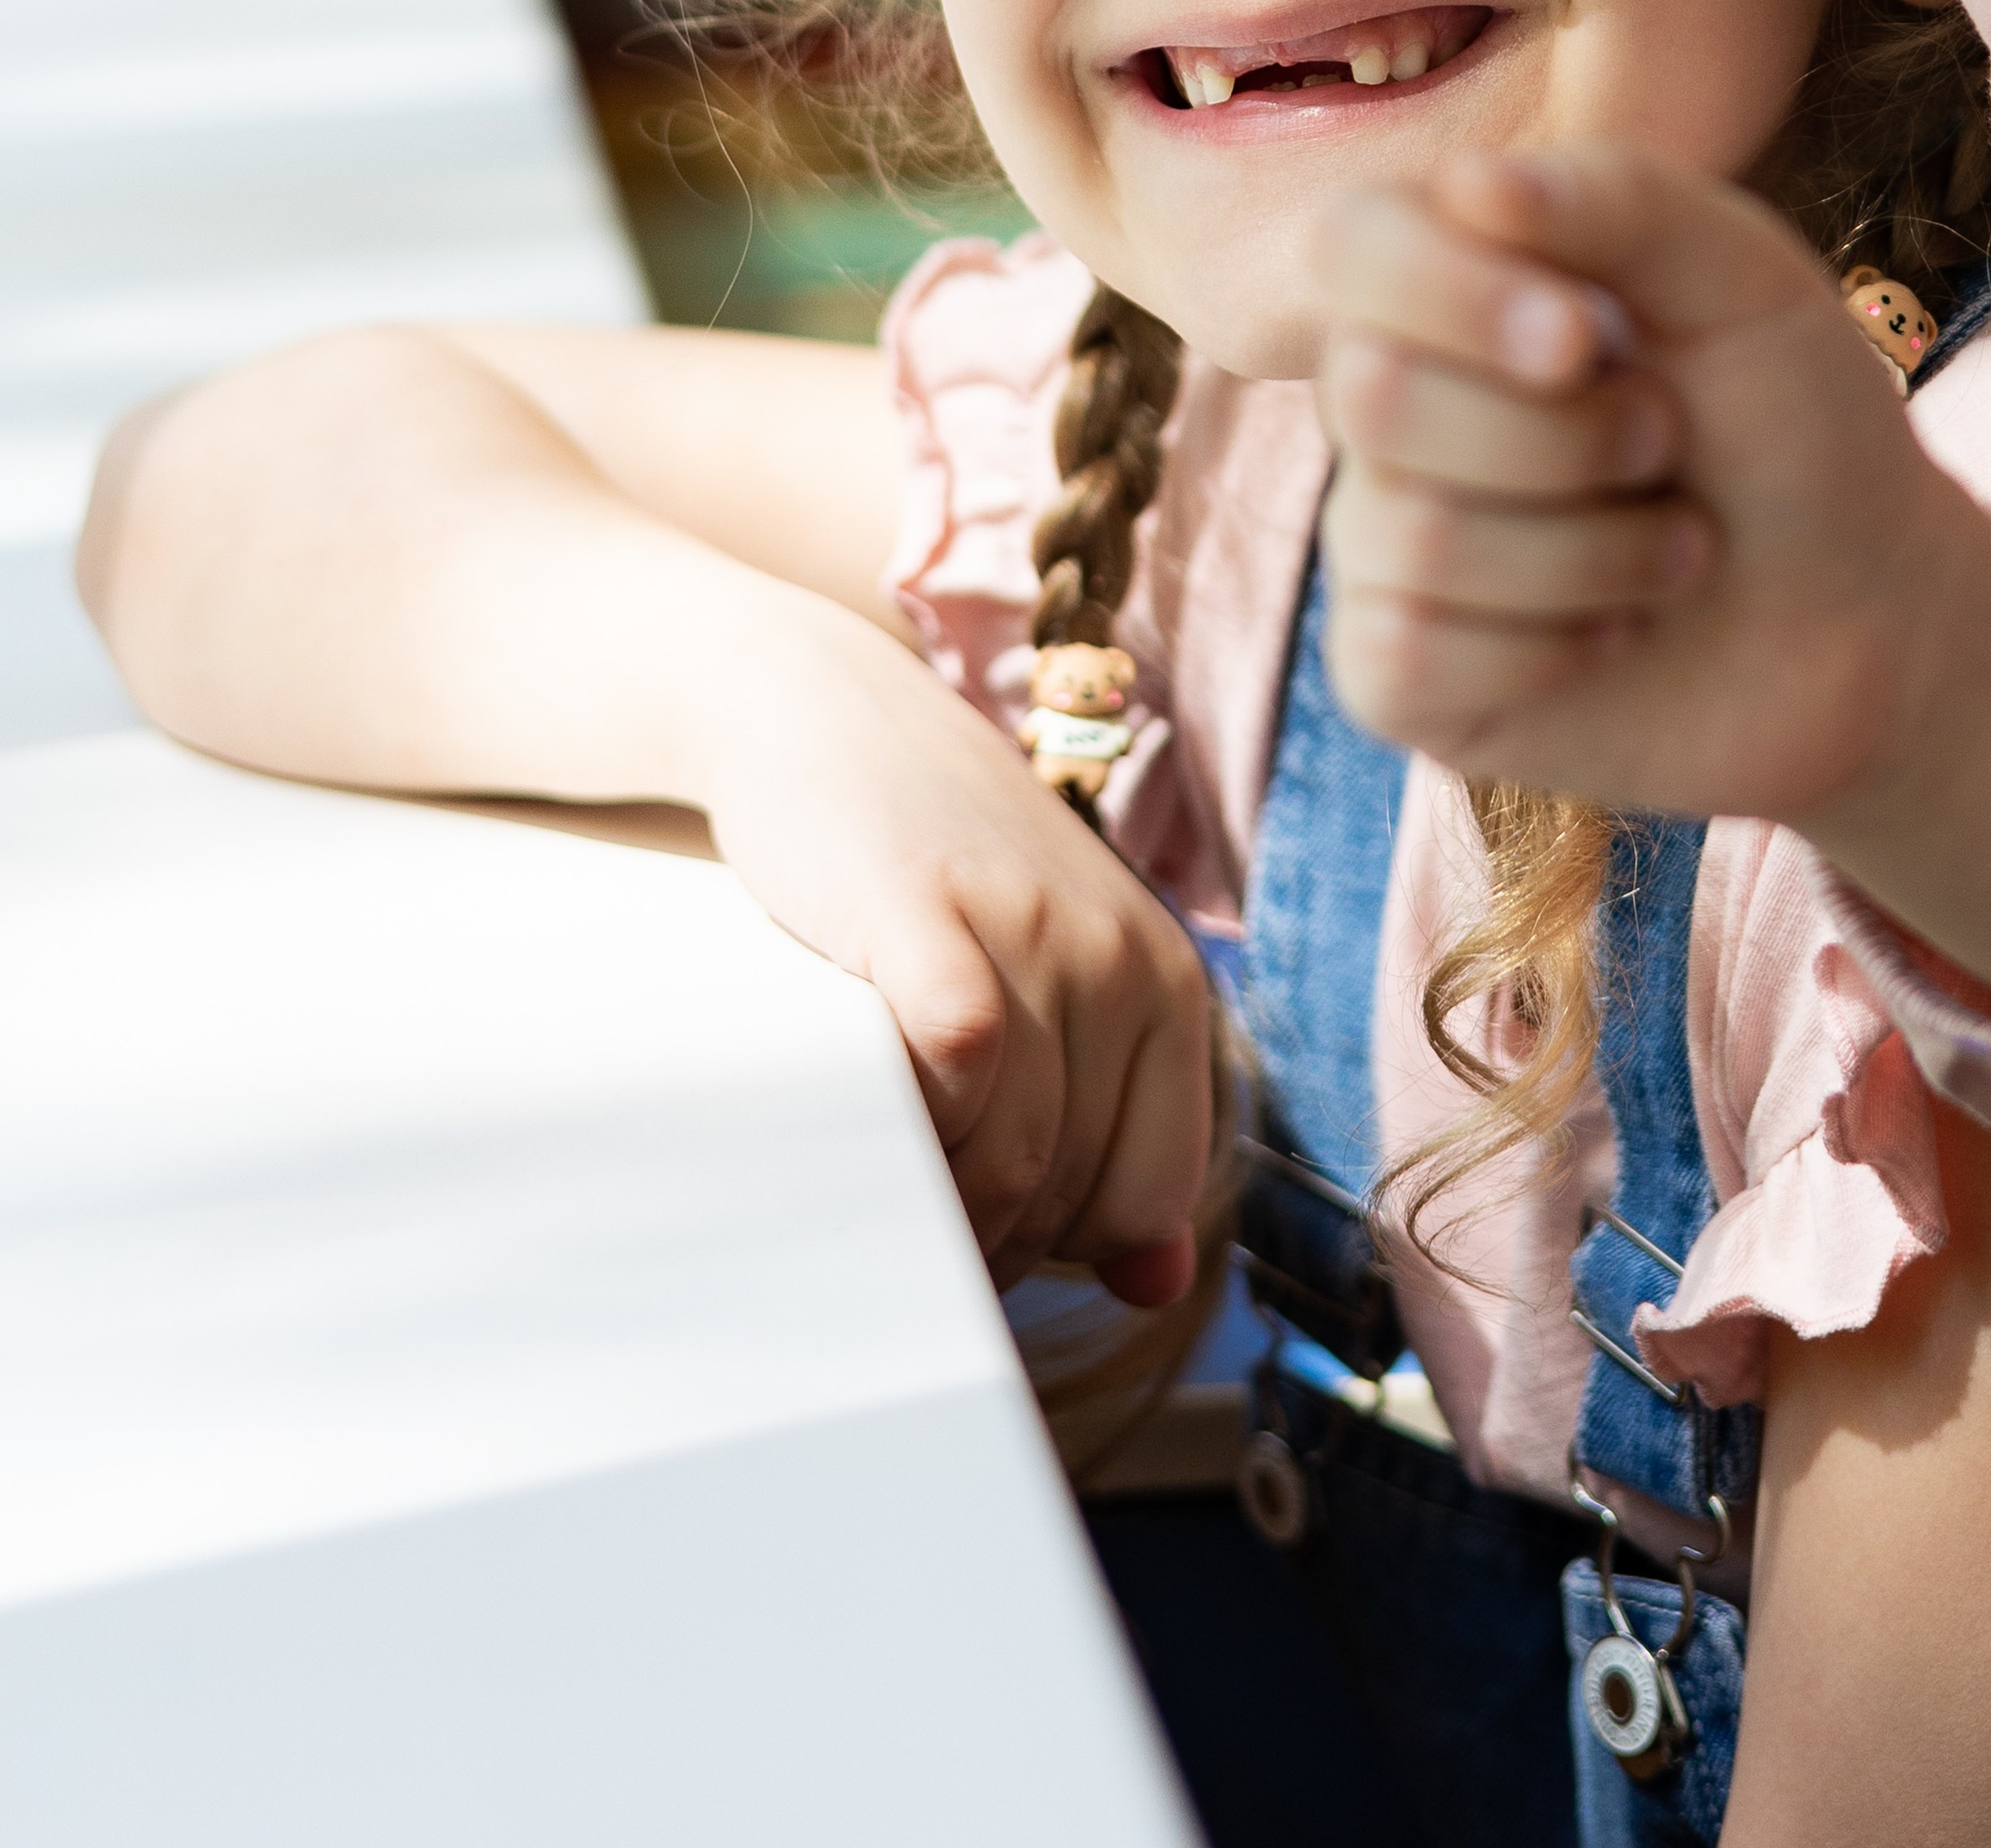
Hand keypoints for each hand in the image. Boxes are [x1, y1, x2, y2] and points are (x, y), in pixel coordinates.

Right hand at [692, 605, 1212, 1298]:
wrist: (821, 709)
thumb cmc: (928, 864)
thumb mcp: (1046, 975)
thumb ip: (1107, 1111)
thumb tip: (1158, 1283)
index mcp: (1169, 980)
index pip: (1152, 1196)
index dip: (1065, 1252)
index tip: (987, 1241)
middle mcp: (1121, 955)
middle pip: (1074, 1190)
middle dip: (991, 1240)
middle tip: (909, 1225)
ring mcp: (1030, 929)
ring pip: (1016, 1153)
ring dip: (944, 1208)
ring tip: (880, 1196)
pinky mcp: (931, 913)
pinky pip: (959, 1068)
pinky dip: (918, 1127)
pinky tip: (866, 1128)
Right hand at [1313, 142, 1990, 1018]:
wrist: (1867, 619)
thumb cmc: (1794, 425)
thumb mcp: (1743, 278)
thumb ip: (1618, 200)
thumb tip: (1468, 185)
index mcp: (1452, 280)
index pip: (1352, 244)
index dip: (1450, 292)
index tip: (1586, 337)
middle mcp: (1391, 400)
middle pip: (1372, 395)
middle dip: (1565, 436)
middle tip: (1665, 446)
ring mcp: (1380, 537)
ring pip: (1416, 537)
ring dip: (1595, 554)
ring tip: (1671, 552)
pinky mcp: (1394, 669)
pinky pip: (1408, 658)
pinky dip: (1552, 652)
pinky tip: (1611, 637)